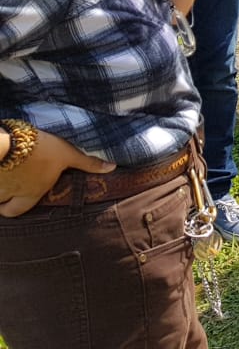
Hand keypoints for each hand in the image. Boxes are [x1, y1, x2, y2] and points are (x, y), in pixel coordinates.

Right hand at [0, 130, 115, 216]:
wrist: (9, 144)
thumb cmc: (39, 150)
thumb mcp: (67, 154)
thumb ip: (87, 163)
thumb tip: (112, 168)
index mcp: (30, 192)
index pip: (16, 210)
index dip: (13, 208)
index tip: (13, 203)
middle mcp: (10, 193)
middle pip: (3, 207)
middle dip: (3, 204)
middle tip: (5, 196)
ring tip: (3, 175)